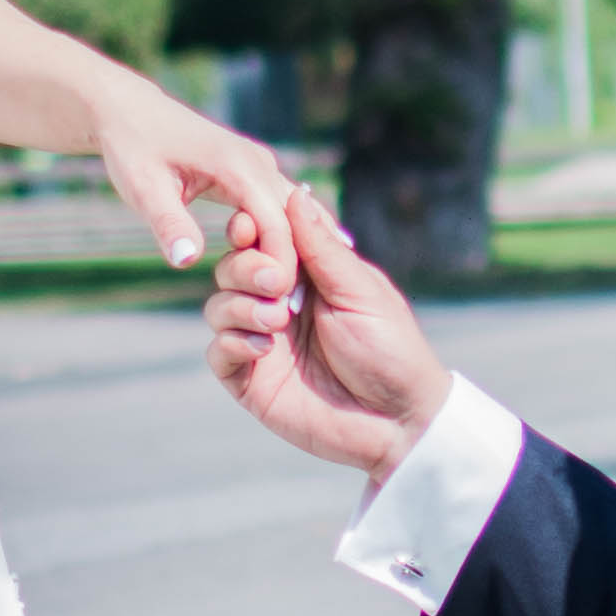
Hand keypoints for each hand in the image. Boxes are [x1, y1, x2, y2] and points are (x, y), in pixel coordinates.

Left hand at [86, 68, 298, 283]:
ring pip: (294, 212)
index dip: (281, 264)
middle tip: (294, 310)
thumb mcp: (143, 188)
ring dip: (300, 249)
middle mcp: (258, 163)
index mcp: (238, 166)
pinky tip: (308, 264)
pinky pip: (282, 207)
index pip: (276, 223)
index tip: (279, 303)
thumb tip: (187, 262)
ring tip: (306, 294)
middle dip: (296, 262)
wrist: (128, 110)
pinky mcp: (253, 171)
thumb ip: (168, 224)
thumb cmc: (133, 147)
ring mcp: (259, 165)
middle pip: (295, 219)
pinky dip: (293, 234)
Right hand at [204, 185, 453, 475]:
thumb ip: (321, 247)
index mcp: (309, 276)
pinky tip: (265, 349)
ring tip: (278, 320)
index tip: (250, 226)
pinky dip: (232, 343)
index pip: (263, 240)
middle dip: (247, 268)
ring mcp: (262, 342)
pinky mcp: (251, 380)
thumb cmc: (391, 351)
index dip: (251, 229)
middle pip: (232, 268)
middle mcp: (279, 304)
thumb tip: (296, 193)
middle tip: (277, 283)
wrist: (397, 422)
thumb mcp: (360, 291)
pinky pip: (218, 352)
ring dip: (240, 306)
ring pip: (218, 306)